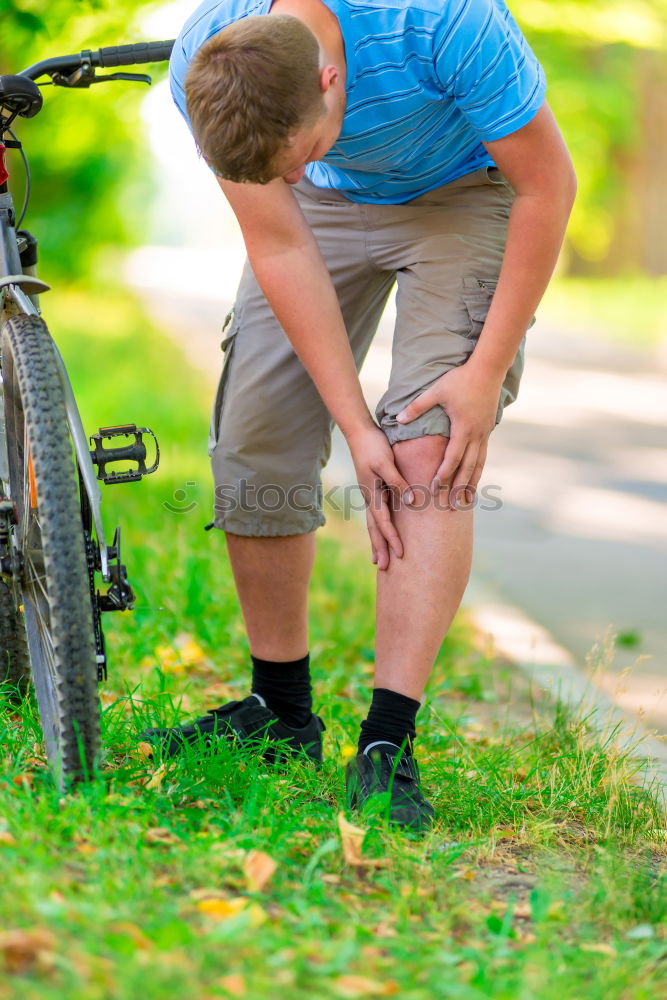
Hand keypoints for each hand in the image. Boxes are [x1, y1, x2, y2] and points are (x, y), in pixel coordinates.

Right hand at [346, 423, 413, 570]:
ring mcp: (370, 495)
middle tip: (384, 569)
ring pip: (373, 524)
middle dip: (380, 548)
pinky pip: (377, 515)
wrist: (359, 433)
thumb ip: (398, 482)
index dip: (391, 538)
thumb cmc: (373, 446)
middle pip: (374, 529)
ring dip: (376, 542)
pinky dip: (379, 529)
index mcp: (371, 494)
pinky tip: (381, 534)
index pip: (382, 522)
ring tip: (378, 560)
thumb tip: (411, 500)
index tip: (400, 554)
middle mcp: (369, 498)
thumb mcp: (386, 463)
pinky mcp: (373, 490)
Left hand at [396, 362, 502, 509]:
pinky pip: (483, 456)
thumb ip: (417, 406)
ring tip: (466, 501)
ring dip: (472, 483)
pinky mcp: (488, 430)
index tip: (435, 488)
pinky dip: (479, 470)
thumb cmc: (460, 379)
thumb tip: (398, 418)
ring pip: (478, 464)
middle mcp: (476, 435)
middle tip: (450, 506)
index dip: (443, 475)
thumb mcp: (436, 391)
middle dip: (458, 487)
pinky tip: (475, 479)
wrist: (489, 370)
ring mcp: (484, 434)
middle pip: (467, 467)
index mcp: (462, 428)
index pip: (452, 458)